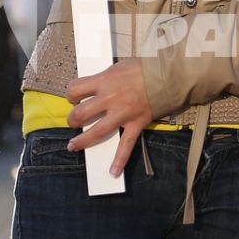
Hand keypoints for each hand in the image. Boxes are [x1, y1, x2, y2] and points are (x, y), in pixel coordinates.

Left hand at [65, 59, 152, 176]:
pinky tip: (113, 171)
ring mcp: (122, 114)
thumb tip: (95, 87)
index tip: (73, 97)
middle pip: (80, 113)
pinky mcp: (135, 124)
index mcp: (104, 81)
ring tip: (74, 145)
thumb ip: (105, 78)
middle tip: (74, 120)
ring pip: (96, 132)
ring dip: (82, 141)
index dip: (70, 94)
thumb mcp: (118, 66)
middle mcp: (109, 99)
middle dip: (73, 119)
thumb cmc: (143, 67)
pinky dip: (120, 160)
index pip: (75, 89)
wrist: (167, 74)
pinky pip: (126, 145)